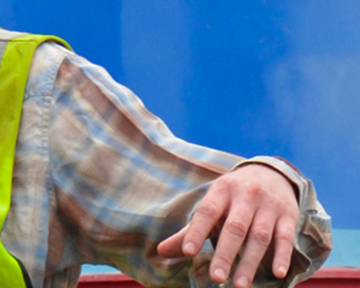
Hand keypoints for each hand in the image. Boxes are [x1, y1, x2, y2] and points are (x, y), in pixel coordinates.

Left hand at [157, 164, 298, 287]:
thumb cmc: (234, 196)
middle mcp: (245, 196)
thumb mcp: (213, 204)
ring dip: (250, 262)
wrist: (272, 172)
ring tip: (239, 285)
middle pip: (234, 227)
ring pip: (259, 236)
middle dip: (225, 253)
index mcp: (221, 191)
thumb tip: (160, 252)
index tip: (188, 252)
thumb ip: (190, 230)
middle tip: (216, 278)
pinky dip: (282, 256)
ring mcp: (268, 206)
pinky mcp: (288, 216)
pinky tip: (277, 274)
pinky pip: (286, 237)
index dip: (197, 231)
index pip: (206, 212)